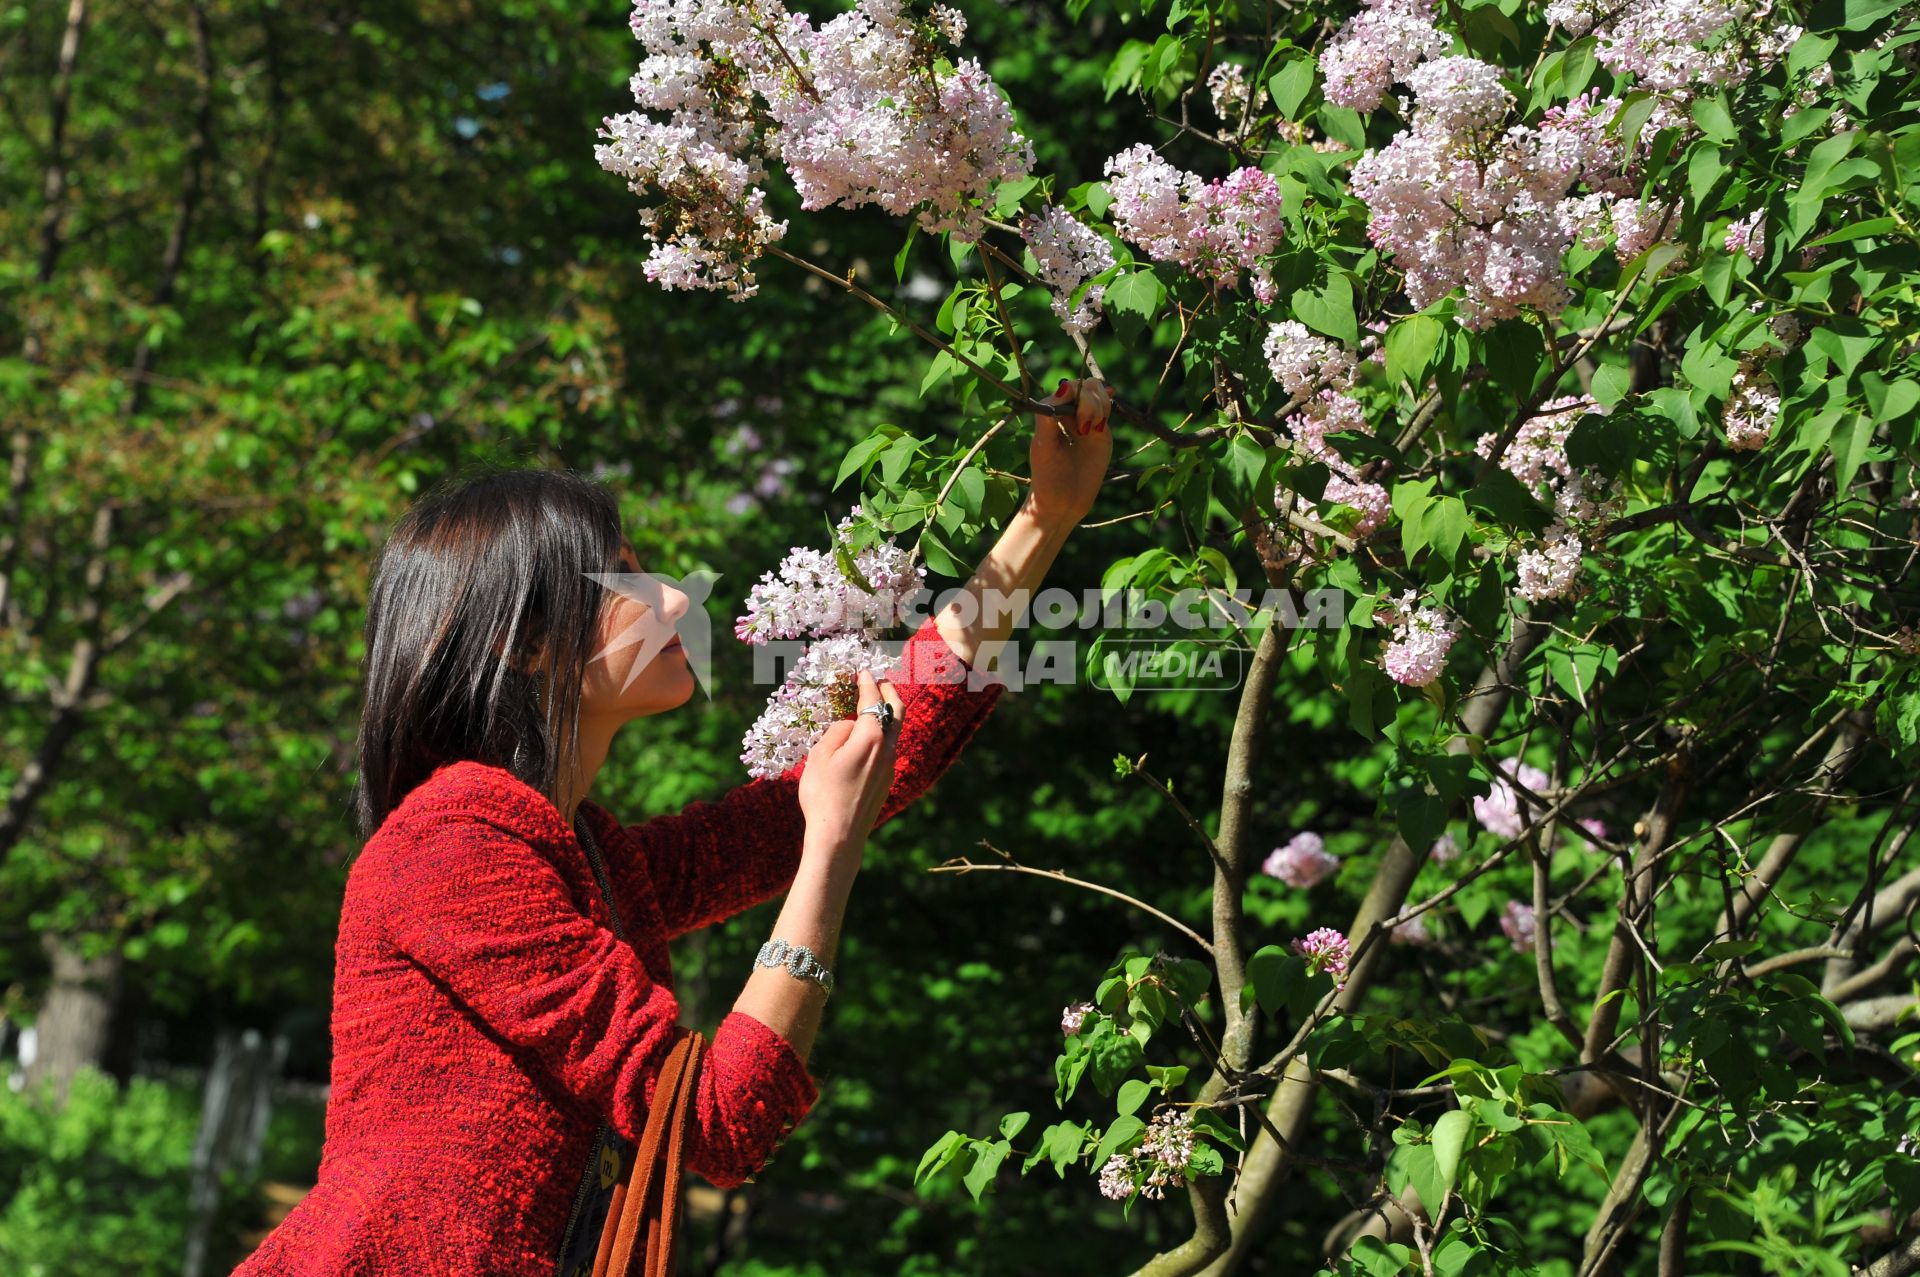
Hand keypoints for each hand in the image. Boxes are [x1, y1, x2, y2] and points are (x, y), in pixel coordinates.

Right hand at [796, 668, 903, 870]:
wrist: (839, 836)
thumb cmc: (823, 794)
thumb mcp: (820, 755)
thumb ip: (838, 732)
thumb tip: (850, 726)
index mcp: (871, 737)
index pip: (872, 700)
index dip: (868, 682)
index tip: (864, 671)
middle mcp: (887, 748)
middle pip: (896, 711)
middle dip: (889, 692)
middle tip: (881, 681)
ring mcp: (890, 766)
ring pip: (895, 731)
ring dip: (887, 714)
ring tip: (875, 706)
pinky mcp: (887, 780)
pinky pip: (889, 748)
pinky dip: (883, 733)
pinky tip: (869, 738)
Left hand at [1027, 377, 1113, 527]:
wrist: (1063, 504)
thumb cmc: (1047, 477)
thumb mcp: (1044, 446)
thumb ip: (1049, 415)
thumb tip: (1064, 386)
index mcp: (1050, 413)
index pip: (1069, 388)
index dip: (1078, 396)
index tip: (1078, 423)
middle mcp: (1068, 414)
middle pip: (1087, 388)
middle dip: (1091, 402)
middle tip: (1085, 431)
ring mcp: (1085, 423)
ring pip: (1098, 395)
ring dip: (1100, 407)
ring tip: (1092, 432)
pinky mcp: (1100, 435)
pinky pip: (1106, 411)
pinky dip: (1108, 408)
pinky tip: (1106, 415)